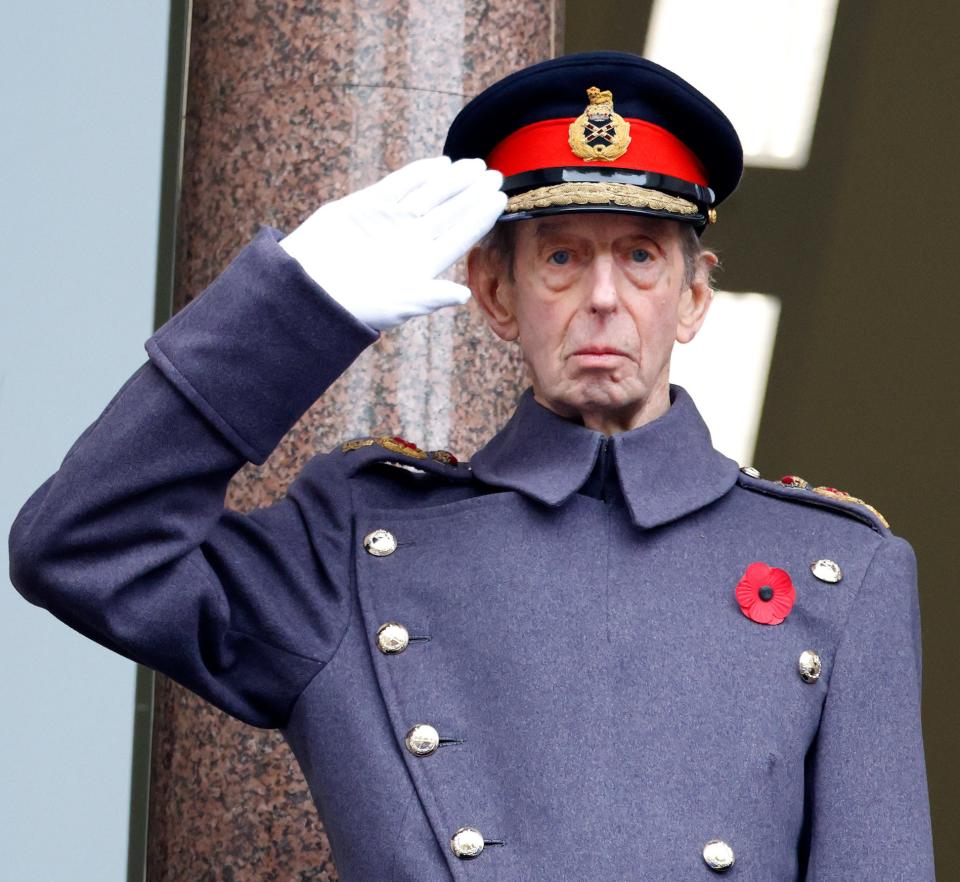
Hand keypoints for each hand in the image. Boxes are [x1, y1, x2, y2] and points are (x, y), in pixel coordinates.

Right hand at [280, 156, 505, 330]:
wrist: (307, 289)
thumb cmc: (353, 306)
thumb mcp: (396, 306)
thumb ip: (429, 297)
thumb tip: (463, 295)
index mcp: (422, 264)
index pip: (459, 237)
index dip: (480, 218)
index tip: (501, 199)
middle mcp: (409, 241)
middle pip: (448, 212)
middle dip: (471, 193)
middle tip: (496, 173)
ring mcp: (388, 221)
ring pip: (427, 195)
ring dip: (451, 180)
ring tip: (474, 165)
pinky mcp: (365, 206)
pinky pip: (397, 185)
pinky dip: (417, 174)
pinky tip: (439, 164)